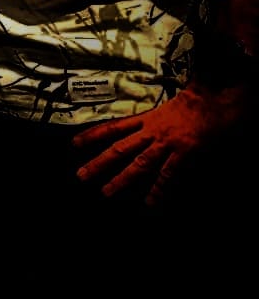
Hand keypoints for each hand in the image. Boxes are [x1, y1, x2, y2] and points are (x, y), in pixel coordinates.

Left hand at [72, 82, 250, 206]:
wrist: (224, 94)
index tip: (74, 144)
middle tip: (80, 177)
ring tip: (105, 193)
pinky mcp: (185, 152)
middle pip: (119, 148)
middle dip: (99, 163)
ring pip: (138, 164)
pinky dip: (159, 190)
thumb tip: (159, 113)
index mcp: (150, 117)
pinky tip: (150, 205)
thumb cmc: (204, 93)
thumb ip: (166, 109)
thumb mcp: (176, 98)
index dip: (94, 135)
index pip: (114, 127)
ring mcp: (168, 142)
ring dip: (121, 179)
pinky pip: (168, 175)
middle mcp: (153, 130)